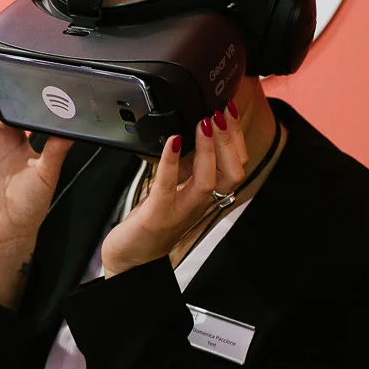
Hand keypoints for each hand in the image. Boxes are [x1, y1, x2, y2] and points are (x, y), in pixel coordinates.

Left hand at [101, 108, 247, 277]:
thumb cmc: (152, 221)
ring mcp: (180, 210)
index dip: (236, 139)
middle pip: (231, 172)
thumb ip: (186, 167)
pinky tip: (174, 142)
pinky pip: (168, 185)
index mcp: (206, 195)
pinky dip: (172, 161)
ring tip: (204, 123)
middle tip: (221, 112)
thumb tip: (191, 133)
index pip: (235, 167)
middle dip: (229, 139)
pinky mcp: (157, 214)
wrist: (131, 257)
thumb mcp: (174, 187)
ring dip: (209, 149)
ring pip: (208, 180)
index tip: (230, 111)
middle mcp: (200, 204)